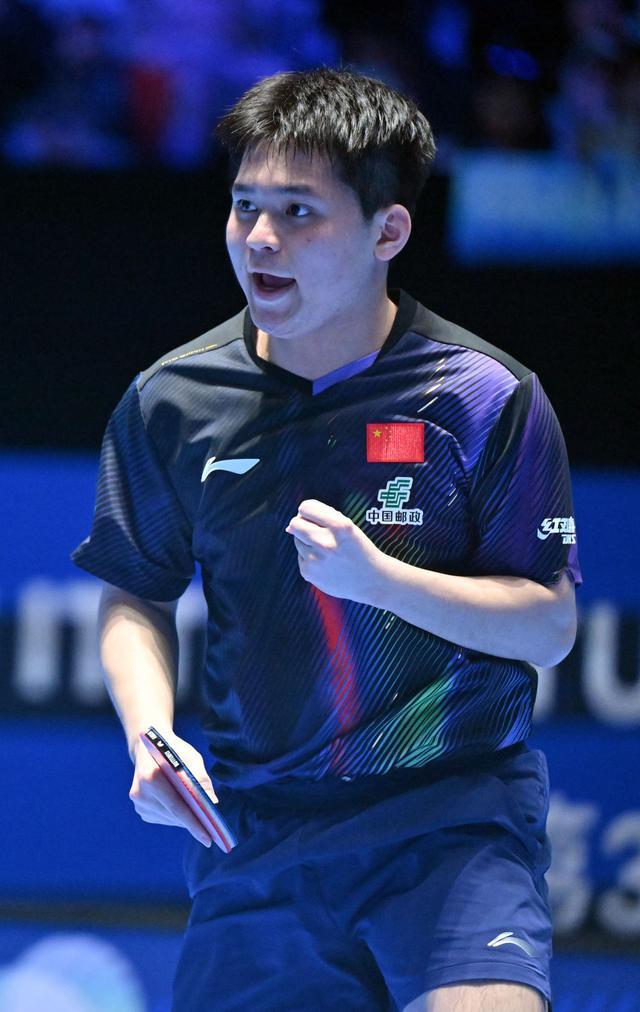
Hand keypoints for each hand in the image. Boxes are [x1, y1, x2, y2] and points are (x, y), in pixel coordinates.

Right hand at [129, 730, 216, 847]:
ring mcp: (138, 802)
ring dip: (185, 821)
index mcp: (151, 777)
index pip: (176, 807)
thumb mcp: (190, 757)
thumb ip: (201, 778)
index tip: (208, 839)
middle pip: (173, 815)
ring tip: (200, 821)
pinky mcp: (140, 808)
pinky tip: (183, 810)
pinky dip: (176, 817)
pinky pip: (163, 818)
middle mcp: (141, 792)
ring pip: (168, 819)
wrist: (147, 746)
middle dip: (194, 824)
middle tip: (212, 833)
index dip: (193, 824)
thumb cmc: (172, 749)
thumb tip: (212, 803)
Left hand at [285, 499, 384, 603]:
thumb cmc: (359, 550)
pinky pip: (300, 556)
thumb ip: (323, 518)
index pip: (306, 508)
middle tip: (313, 530)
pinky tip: (326, 563)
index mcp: (340, 527)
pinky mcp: (308, 572)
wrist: (371, 581)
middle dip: (301, 524)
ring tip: (326, 550)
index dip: (308, 510)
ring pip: (296, 540)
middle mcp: (326, 543)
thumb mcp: (349, 527)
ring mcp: (316, 559)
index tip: (313, 515)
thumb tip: (289, 526)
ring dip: (307, 541)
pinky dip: (309, 557)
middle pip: (295, 524)